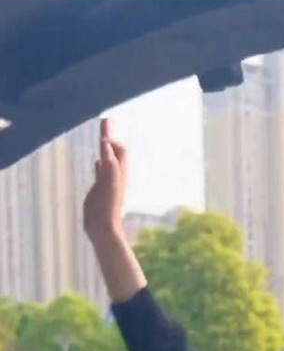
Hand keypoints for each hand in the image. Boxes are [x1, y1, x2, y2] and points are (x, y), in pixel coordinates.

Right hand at [83, 117, 126, 242]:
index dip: (113, 137)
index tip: (104, 123)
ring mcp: (108, 183)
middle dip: (110, 139)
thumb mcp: (108, 180)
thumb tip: (106, 140)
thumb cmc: (107, 205)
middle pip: (115, 152)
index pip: (120, 149)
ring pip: (108, 161)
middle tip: (103, 123)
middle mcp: (115, 175)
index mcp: (119, 172)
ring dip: (105, 150)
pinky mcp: (100, 191)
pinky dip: (99, 164)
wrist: (103, 227)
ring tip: (101, 138)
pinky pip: (101, 173)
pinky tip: (96, 162)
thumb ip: (108, 160)